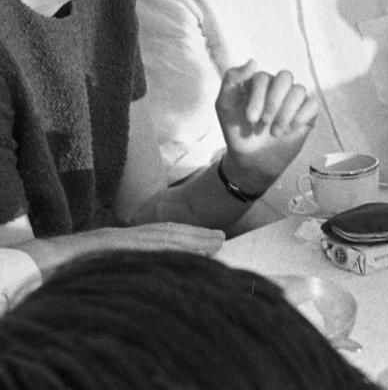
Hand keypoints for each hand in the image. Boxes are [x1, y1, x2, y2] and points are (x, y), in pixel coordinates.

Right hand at [19, 223, 224, 276]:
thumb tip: (153, 278)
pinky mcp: (110, 244)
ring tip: (215, 242)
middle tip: (223, 239)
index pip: (163, 238)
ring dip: (190, 239)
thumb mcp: (108, 267)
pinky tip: (185, 247)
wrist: (40, 264)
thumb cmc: (70, 271)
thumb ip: (130, 265)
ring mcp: (119, 238)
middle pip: (168, 234)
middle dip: (197, 237)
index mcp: (126, 244)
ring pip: (161, 237)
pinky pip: (143, 243)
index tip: (212, 243)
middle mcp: (126, 237)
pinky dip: (166, 244)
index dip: (189, 239)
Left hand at [215, 61, 317, 193]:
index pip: (263, 77)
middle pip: (285, 76)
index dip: (258, 97)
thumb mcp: (225, 105)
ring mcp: (294, 100)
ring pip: (299, 90)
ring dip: (285, 114)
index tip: (250, 118)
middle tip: (263, 122)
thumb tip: (252, 62)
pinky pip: (312, 104)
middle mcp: (279, 87)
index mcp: (259, 83)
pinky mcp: (307, 114)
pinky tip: (291, 129)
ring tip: (274, 133)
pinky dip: (301, 116)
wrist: (251, 159)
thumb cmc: (237, 130)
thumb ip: (231, 80)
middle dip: (274, 101)